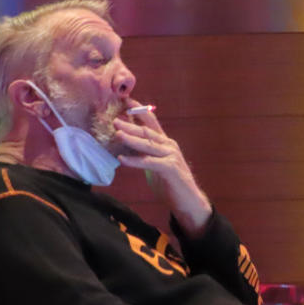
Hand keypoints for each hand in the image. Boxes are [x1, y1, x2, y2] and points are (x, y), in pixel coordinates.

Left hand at [113, 109, 211, 235]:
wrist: (188, 202)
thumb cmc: (170, 185)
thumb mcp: (155, 166)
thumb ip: (145, 156)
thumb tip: (128, 150)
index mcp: (166, 143)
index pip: (152, 123)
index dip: (140, 112)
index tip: (126, 102)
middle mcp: (170, 146)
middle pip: (148, 132)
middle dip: (131, 124)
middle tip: (115, 119)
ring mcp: (172, 156)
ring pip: (148, 145)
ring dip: (132, 139)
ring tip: (117, 133)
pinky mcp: (171, 168)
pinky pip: (149, 163)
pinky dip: (135, 160)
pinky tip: (123, 159)